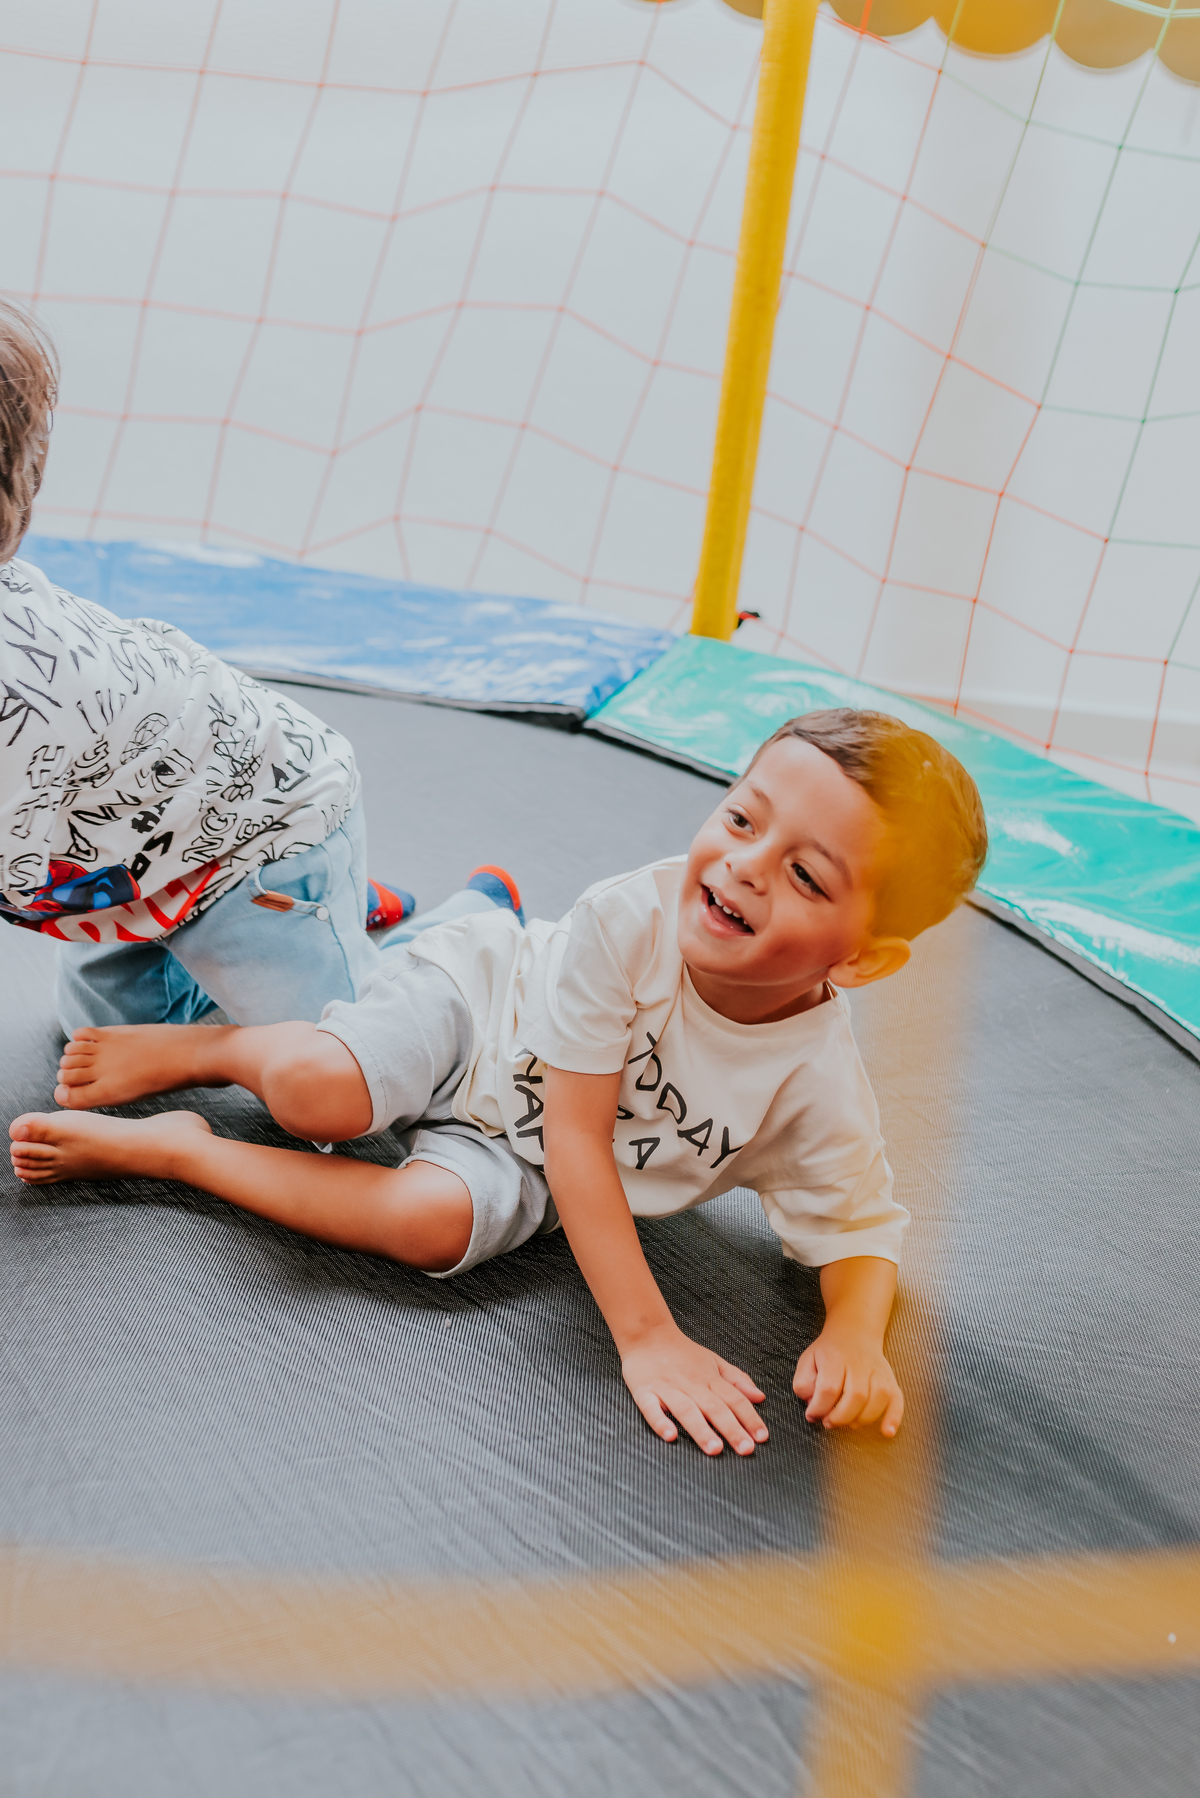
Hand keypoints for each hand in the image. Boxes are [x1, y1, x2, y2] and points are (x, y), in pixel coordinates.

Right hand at [622, 1325, 768, 1455]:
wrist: (647, 1334)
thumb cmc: (681, 1352)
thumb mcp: (714, 1361)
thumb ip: (737, 1380)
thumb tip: (760, 1397)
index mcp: (709, 1378)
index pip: (735, 1399)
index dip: (750, 1418)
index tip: (762, 1437)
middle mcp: (691, 1384)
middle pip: (715, 1408)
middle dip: (731, 1429)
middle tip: (745, 1449)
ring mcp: (667, 1388)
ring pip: (687, 1410)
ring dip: (701, 1430)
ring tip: (714, 1449)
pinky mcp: (644, 1392)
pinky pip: (651, 1409)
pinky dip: (660, 1422)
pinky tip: (670, 1435)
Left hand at [793, 1328, 903, 1435]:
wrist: (854, 1332)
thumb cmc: (829, 1352)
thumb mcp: (807, 1360)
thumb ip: (803, 1383)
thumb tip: (812, 1404)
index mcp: (836, 1358)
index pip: (829, 1388)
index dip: (819, 1408)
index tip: (812, 1415)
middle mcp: (860, 1364)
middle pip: (856, 1396)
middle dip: (840, 1417)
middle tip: (829, 1422)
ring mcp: (878, 1372)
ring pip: (877, 1399)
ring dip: (862, 1419)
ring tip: (848, 1423)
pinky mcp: (891, 1380)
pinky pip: (897, 1400)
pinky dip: (894, 1417)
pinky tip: (886, 1431)